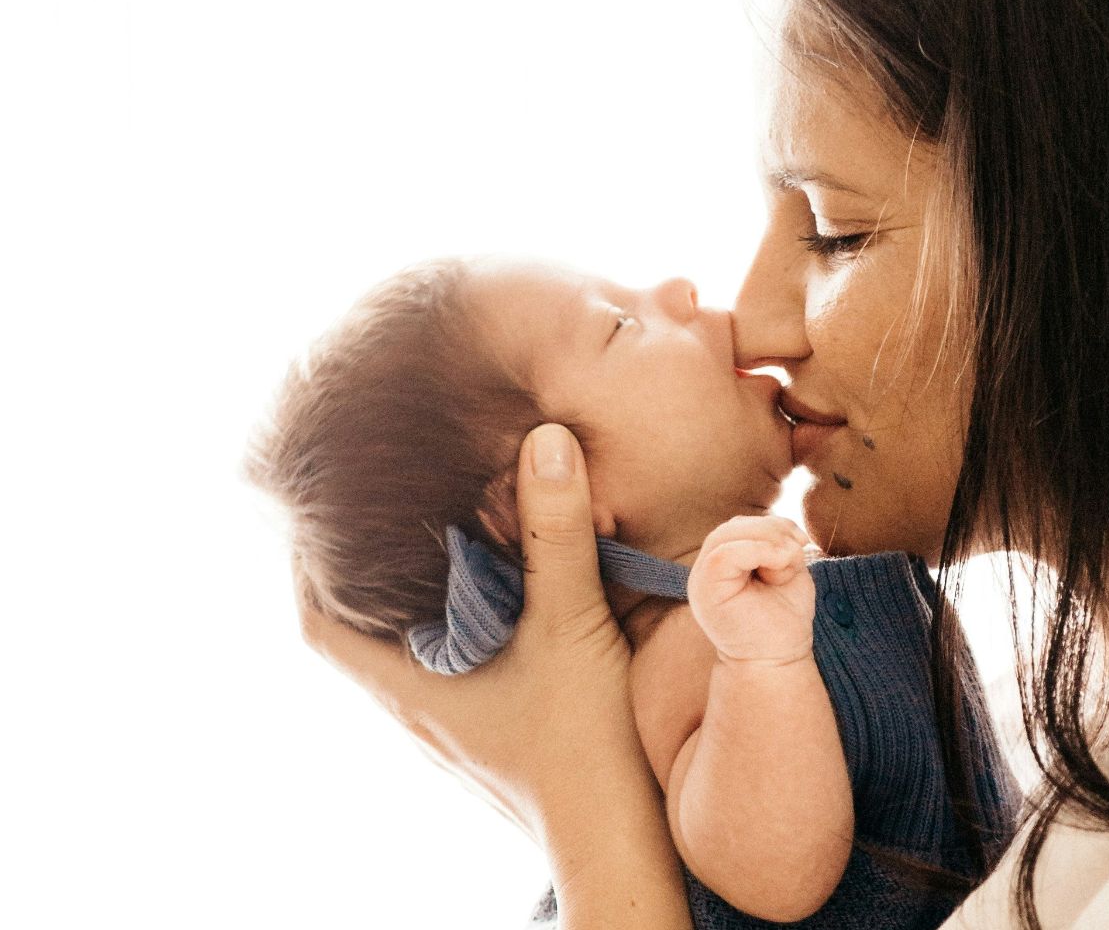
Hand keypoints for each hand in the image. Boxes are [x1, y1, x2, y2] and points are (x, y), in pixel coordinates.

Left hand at [296, 424, 688, 926]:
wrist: (621, 844)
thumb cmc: (583, 748)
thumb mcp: (570, 626)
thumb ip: (555, 535)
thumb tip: (544, 440)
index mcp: (410, 686)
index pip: (318, 622)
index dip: (310, 565)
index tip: (325, 510)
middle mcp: (422, 710)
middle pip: (368, 632)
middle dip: (376, 567)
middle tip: (399, 502)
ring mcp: (461, 728)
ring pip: (421, 650)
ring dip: (430, 595)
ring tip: (456, 533)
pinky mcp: (500, 735)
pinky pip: (466, 667)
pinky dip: (474, 623)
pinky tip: (517, 596)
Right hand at [685, 514, 815, 665]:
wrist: (775, 661)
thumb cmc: (783, 619)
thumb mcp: (786, 571)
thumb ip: (779, 545)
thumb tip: (781, 531)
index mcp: (727, 562)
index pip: (742, 526)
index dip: (774, 524)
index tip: (803, 542)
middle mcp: (709, 568)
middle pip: (734, 526)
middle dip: (772, 530)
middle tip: (798, 549)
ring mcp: (702, 578)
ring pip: (727, 535)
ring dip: (768, 540)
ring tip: (789, 561)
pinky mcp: (704, 590)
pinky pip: (724, 554)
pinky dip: (757, 550)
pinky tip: (779, 564)